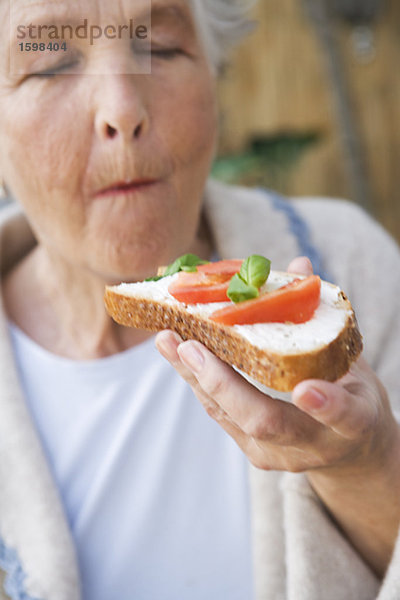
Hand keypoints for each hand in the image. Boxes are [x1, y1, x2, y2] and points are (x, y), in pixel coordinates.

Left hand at [155, 256, 399, 574]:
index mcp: (355, 423)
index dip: (325, 404)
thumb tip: (299, 265)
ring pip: (232, 418)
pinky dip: (197, 381)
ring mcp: (279, 454)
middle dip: (223, 383)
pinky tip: (177, 353)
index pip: (345, 417)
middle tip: (191, 347)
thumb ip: (324, 318)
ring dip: (195, 378)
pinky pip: (221, 415)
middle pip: (266, 422)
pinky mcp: (255, 452)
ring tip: (168, 340)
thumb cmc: (354, 396)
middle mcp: (315, 445)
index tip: (305, 389)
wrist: (349, 452)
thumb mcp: (354, 361)